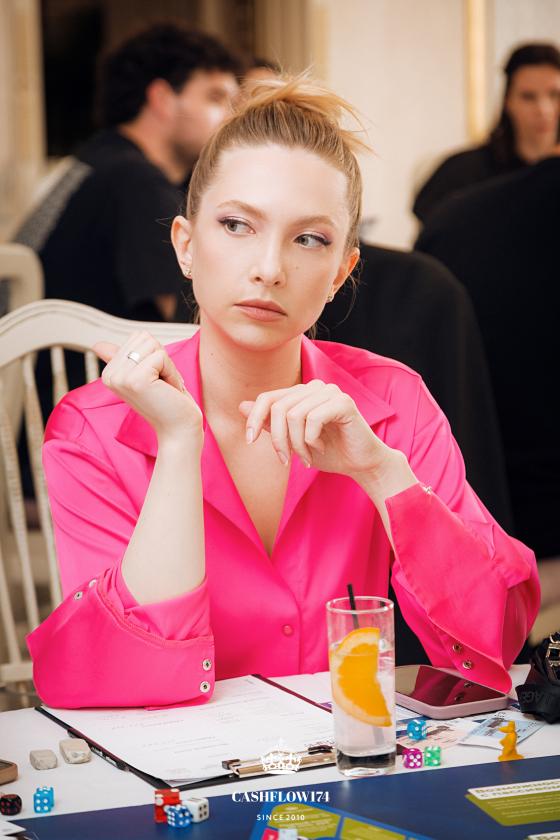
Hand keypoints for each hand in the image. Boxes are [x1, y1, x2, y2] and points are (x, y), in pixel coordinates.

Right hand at [94, 331, 202, 444]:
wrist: (178, 430)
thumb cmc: (167, 403)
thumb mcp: (142, 376)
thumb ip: (123, 359)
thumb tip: (97, 345)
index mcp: (109, 373)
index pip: (137, 337)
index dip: (155, 356)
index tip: (156, 379)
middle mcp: (109, 375)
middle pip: (144, 338)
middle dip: (161, 358)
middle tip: (162, 384)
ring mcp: (120, 378)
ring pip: (153, 345)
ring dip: (167, 365)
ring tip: (164, 387)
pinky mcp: (136, 380)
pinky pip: (161, 356)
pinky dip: (172, 372)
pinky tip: (168, 391)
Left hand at [239, 379, 396, 478]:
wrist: (360, 464)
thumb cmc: (329, 452)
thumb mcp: (292, 440)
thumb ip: (269, 423)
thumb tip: (241, 405)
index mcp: (301, 393)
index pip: (267, 398)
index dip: (254, 418)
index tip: (249, 441)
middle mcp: (315, 387)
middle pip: (278, 408)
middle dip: (278, 439)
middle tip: (286, 460)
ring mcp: (330, 392)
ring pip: (294, 415)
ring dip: (297, 444)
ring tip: (306, 457)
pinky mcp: (343, 402)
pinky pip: (313, 419)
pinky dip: (311, 440)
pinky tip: (320, 447)